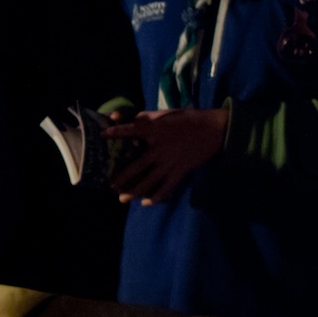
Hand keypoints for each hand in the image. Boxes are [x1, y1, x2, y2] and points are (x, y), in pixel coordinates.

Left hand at [105, 107, 228, 204]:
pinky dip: (158, 196)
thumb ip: (142, 116)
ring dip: (136, 190)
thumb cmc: (186, 119)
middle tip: (111, 185)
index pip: (132, 130)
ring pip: (150, 180)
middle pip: (138, 164)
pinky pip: (168, 187)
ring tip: (122, 198)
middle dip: (123, 176)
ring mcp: (171, 161)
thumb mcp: (164, 113)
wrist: (215, 129)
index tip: (102, 135)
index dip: (117, 131)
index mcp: (156, 129)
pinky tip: (147, 203)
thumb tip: (117, 116)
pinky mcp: (181, 170)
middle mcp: (161, 147)